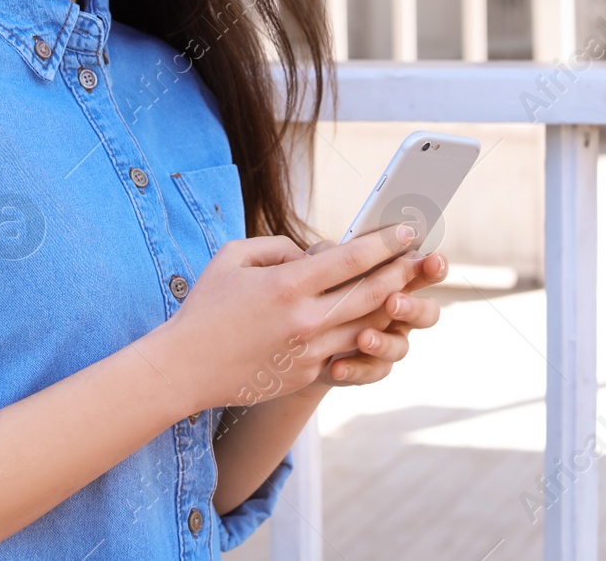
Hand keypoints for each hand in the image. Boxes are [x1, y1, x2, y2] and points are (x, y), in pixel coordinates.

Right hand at [152, 223, 427, 412]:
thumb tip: (312, 254)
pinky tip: (378, 323)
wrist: (185, 367)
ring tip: (407, 290)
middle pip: (371, 293)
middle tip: (420, 259)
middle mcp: (305, 319)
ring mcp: (310, 352)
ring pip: (368, 327)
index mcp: (288, 285)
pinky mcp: (307, 375)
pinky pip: (348, 353)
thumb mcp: (232, 257)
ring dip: (393, 307)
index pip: (351, 258)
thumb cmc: (206, 306)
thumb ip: (277, 248)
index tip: (405, 231)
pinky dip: (367, 337)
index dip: (384, 243)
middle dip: (401, 273)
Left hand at [304, 243, 445, 387]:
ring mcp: (389, 342)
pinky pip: (371, 372)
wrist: (303, 334)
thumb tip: (331, 249)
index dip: (433, 267)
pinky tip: (337, 367)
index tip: (432, 260)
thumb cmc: (321, 289)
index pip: (424, 272)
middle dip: (413, 307)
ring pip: (401, 348)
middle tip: (393, 302)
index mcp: (397, 281)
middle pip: (427, 313)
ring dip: (383, 342)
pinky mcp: (370, 368)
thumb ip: (332, 257)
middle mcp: (401, 313)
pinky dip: (356, 369)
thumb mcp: (323, 268)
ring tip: (363, 338)